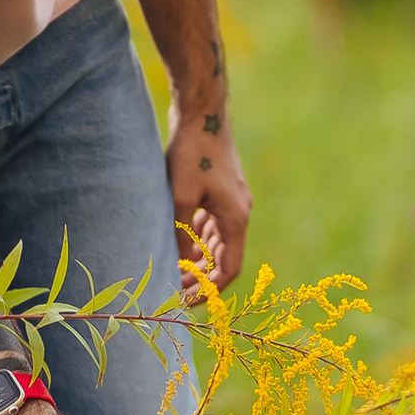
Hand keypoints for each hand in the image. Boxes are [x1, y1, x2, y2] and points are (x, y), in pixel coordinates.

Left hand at [166, 101, 251, 295]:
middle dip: (202, 277)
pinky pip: (213, 223)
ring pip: (218, 240)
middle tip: (175, 290)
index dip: (209, 290)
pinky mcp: (222, 188)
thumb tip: (179, 265)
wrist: (203, 112)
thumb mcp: (181, 197)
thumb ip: (180, 235)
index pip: (229, 269)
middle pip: (224, 257)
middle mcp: (239, 212)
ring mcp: (232, 199)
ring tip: (174, 269)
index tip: (186, 301)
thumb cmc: (192, 153)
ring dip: (199, 257)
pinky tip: (180, 239)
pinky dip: (199, 236)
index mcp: (236, 218)